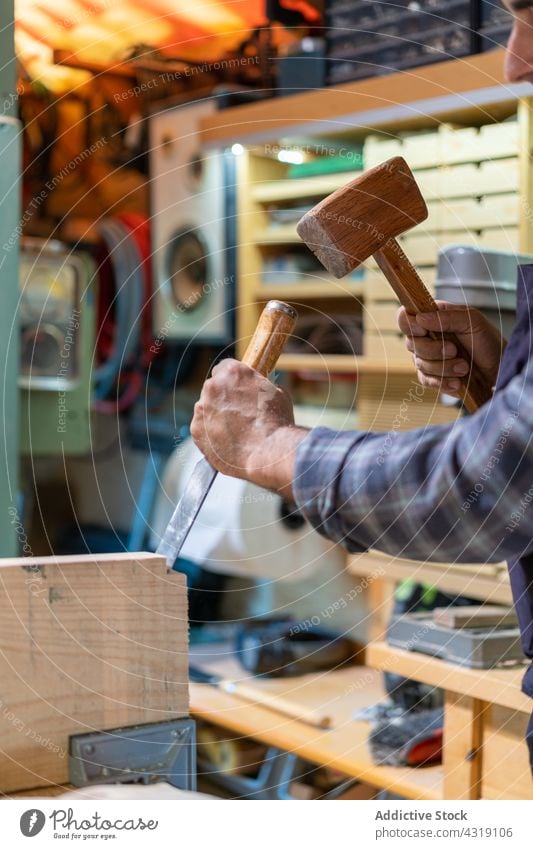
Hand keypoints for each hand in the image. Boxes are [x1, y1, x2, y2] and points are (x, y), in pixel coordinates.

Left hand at [190, 359, 307, 497]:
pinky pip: (202, 429)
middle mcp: (212, 387)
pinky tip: (227, 442)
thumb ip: (259, 387)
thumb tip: (256, 391)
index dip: (231, 380)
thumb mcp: (276, 393)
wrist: (268, 452)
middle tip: (238, 414)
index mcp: (232, 372)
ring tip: (234, 432)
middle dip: (223, 399)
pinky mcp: (196, 430)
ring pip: (206, 409)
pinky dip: (211, 434)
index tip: (236, 389)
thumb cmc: (277, 423)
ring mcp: (202, 409)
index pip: (224, 368)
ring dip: (216, 416)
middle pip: (213, 389)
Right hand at [397, 301, 505, 397]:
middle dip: (433, 350)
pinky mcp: (432, 377)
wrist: (499, 368)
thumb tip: (420, 318)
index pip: (405, 317)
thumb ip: (447, 317)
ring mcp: (427, 358)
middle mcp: (425, 337)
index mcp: (432, 318)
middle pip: (410, 343)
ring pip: (419, 364)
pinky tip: (457, 381)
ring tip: (464, 367)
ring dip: (444, 367)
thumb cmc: (487, 341)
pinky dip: (442, 382)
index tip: (423, 330)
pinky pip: (426, 381)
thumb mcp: (472, 321)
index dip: (409, 324)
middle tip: (454, 350)